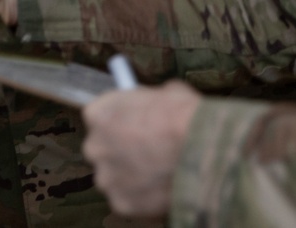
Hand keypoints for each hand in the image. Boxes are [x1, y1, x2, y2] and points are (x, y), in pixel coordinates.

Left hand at [81, 81, 200, 217]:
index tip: (131, 119)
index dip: (118, 117)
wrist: (200, 152)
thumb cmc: (182, 115)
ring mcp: (106, 178)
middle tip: (145, 145)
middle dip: (119, 146)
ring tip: (157, 168)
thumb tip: (156, 104)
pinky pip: (128, 196)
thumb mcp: (166, 92)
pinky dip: (141, 193)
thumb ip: (149, 101)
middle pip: (101, 146)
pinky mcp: (120, 203)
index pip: (98, 114)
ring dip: (129, 171)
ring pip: (114, 174)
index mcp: (100, 114)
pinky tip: (161, 184)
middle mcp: (95, 147)